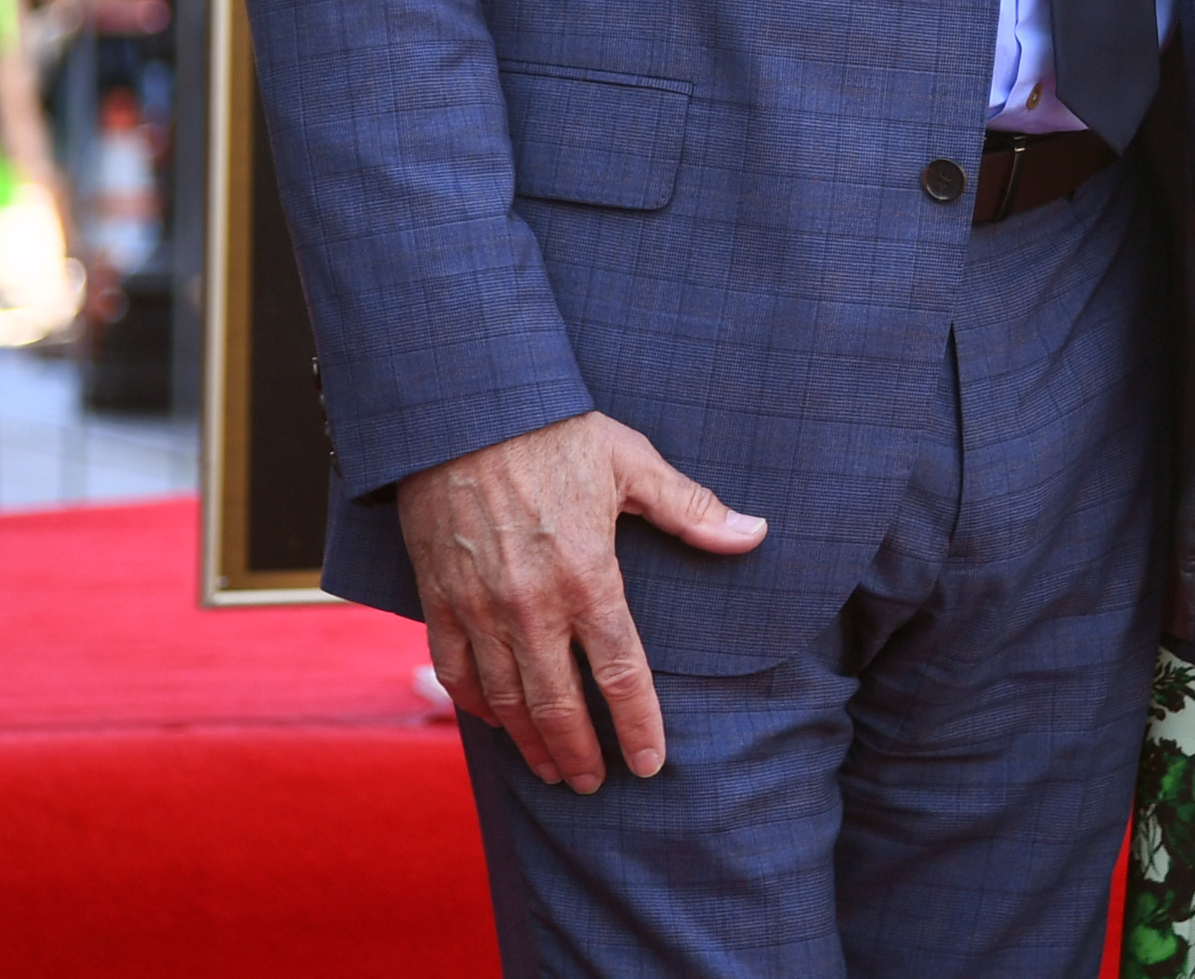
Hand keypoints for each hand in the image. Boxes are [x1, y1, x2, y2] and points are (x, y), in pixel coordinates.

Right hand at [394, 410, 764, 794]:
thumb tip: (755, 533)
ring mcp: (480, 608)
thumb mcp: (632, 464)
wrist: (465, 409)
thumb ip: (692, 510)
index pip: (621, 675)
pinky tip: (493, 722)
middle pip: (559, 706)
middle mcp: (531, 606)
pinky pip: (454, 671)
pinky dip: (474, 706)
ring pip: (505, 701)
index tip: (649, 764)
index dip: (637, 727)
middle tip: (593, 785)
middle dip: (579, 754)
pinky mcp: (439, 599)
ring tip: (550, 770)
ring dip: (529, 742)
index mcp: (588, 577)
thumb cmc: (555, 431)